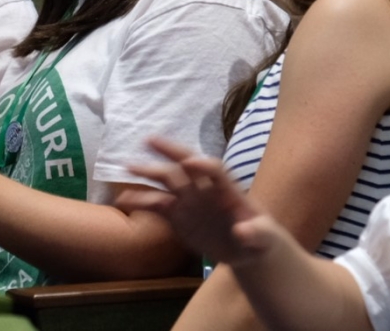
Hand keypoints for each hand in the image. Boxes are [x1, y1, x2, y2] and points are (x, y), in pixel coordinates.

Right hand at [118, 137, 280, 267]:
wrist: (246, 249)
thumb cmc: (260, 238)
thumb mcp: (266, 238)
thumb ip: (257, 233)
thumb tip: (243, 231)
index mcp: (227, 189)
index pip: (214, 169)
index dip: (203, 165)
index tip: (190, 162)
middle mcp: (204, 189)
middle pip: (184, 165)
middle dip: (167, 153)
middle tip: (147, 141)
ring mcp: (189, 200)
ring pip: (166, 181)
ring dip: (148, 172)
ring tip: (127, 167)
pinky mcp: (177, 215)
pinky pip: (156, 205)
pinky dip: (140, 201)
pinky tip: (123, 200)